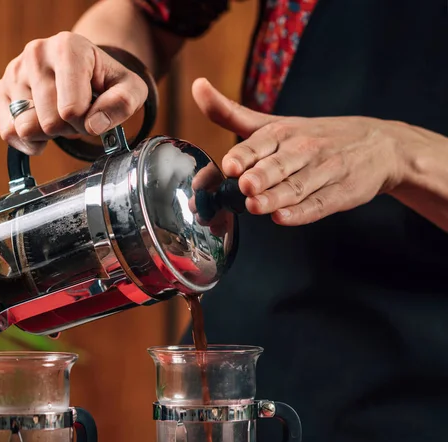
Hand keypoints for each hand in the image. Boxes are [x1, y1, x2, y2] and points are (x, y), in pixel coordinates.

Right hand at [0, 32, 147, 154]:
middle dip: (67, 129)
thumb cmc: (106, 81)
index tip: (92, 111)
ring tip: (60, 116)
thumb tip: (94, 125)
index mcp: (68, 47)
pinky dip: (28, 141)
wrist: (83, 70)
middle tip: (76, 116)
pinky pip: (9, 132)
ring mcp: (15, 71)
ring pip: (26, 127)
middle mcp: (36, 53)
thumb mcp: (130, 89)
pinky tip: (42, 129)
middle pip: (49, 122)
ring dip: (48, 134)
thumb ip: (123, 104)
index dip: (86, 123)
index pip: (71, 110)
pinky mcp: (2, 89)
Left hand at [192, 78, 403, 225]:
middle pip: (277, 166)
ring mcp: (324, 172)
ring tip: (255, 205)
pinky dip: (301, 213)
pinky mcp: (340, 194)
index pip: (258, 143)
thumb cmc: (315, 136)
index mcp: (282, 132)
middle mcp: (303, 150)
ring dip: (275, 197)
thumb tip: (197, 87)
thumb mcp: (274, 122)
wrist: (379, 145)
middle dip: (259, 176)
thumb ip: (232, 113)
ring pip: (296, 187)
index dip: (243, 155)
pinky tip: (284, 218)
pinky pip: (319, 205)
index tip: (228, 165)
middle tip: (244, 185)